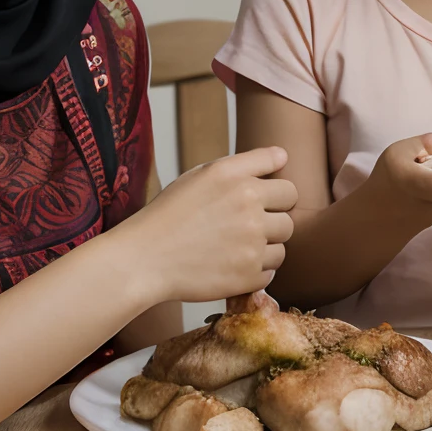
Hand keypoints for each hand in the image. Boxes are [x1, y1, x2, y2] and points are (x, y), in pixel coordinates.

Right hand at [114, 146, 296, 303]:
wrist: (142, 259)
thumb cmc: (169, 215)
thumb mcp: (201, 175)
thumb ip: (246, 164)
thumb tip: (283, 156)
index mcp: (236, 178)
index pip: (287, 184)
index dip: (274, 196)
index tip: (258, 204)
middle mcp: (248, 206)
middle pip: (289, 216)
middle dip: (271, 222)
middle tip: (242, 229)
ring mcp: (251, 242)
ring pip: (282, 245)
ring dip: (265, 248)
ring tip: (233, 248)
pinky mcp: (248, 274)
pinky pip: (270, 271)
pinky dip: (254, 271)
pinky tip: (228, 265)